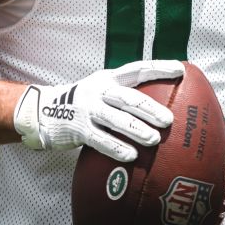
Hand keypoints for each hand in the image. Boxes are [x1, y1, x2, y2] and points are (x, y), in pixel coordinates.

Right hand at [13, 60, 184, 161]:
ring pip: (115, 119)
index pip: (137, 70)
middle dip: (150, 108)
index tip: (180, 70)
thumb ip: (125, 95)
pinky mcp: (78, 129)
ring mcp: (87, 109)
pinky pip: (100, 140)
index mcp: (108, 78)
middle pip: (128, 97)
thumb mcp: (103, 91)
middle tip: (169, 120)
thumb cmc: (85, 104)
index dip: (158, 68)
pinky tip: (131, 155)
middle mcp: (99, 90)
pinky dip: (116, 148)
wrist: (44, 111)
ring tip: (154, 139)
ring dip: (136, 129)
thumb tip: (163, 106)